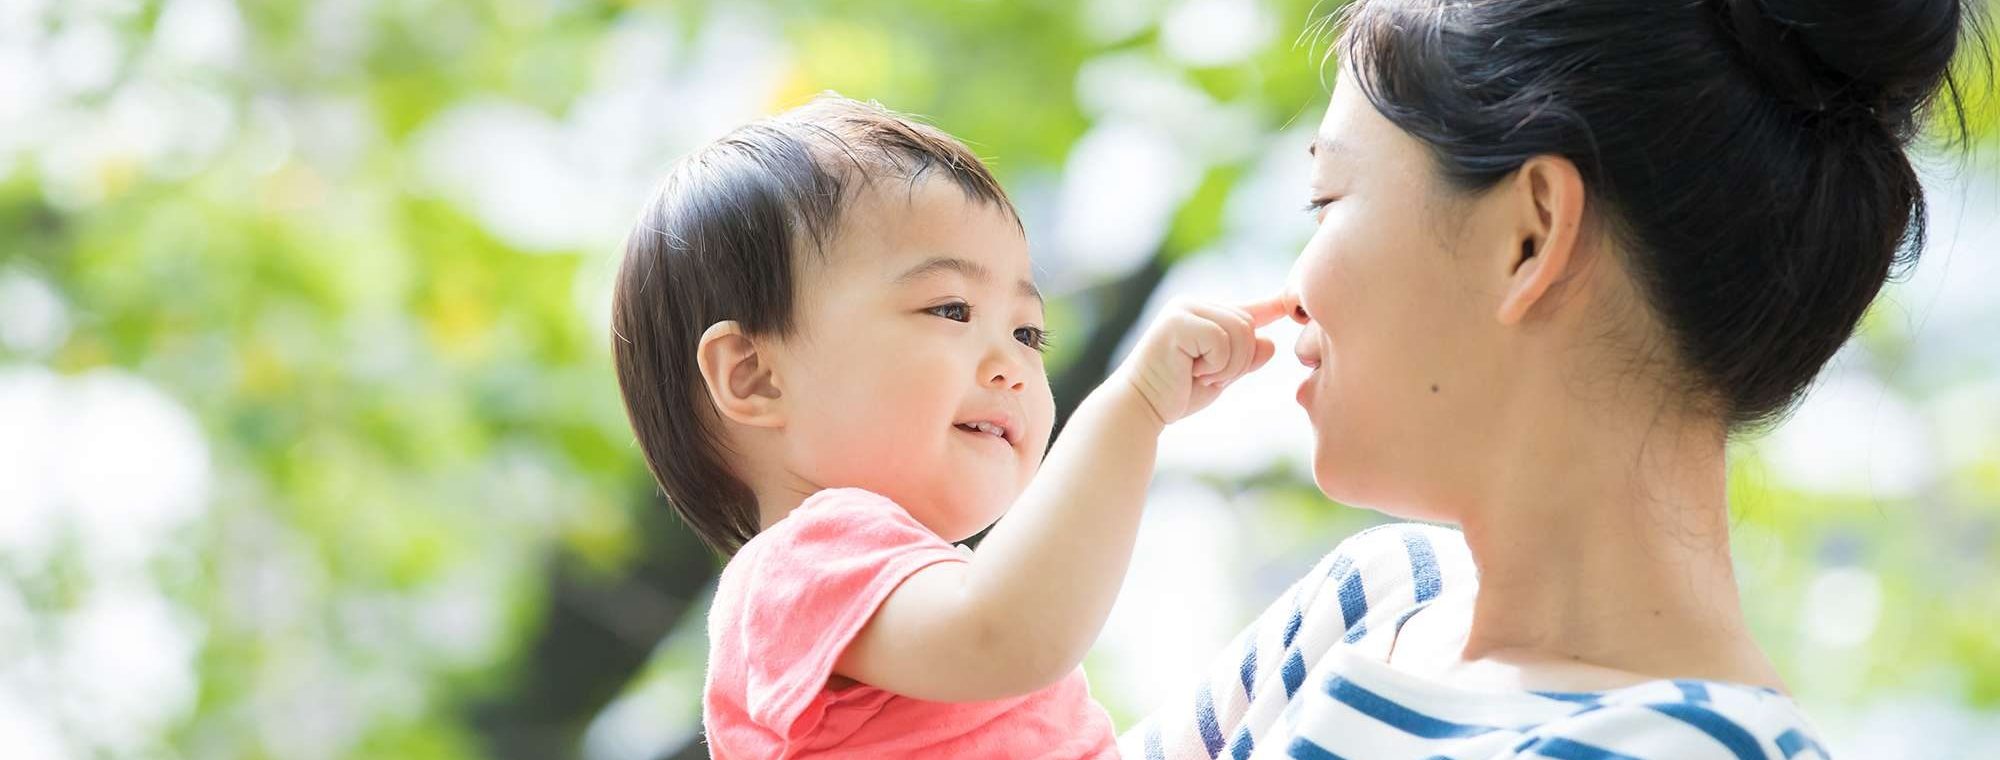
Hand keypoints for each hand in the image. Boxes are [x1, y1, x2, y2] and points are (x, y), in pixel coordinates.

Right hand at [1115, 295, 1286, 425]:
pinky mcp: (1177, 322)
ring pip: (1240, 330)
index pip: (1246, 309)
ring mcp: (1183, 310)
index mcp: (1203, 314)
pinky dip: (1216, 364)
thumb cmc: (1177, 394)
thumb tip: (1270, 342)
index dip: (1270, 307)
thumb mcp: (1221, 376)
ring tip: (1200, 375)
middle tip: (1209, 377)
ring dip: (1229, 364)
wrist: (1141, 408)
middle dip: (1240, 359)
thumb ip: (1244, 359)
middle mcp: (1193, 305)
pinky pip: (1222, 340)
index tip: (1289, 302)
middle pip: (1248, 323)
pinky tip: (1192, 372)